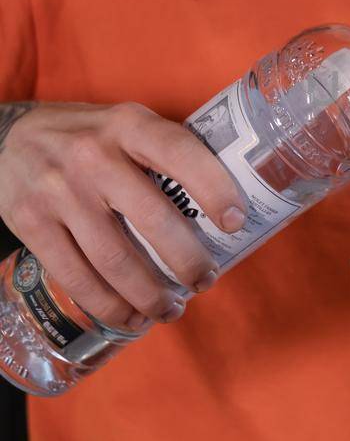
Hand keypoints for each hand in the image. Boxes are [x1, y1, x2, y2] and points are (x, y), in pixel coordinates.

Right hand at [0, 101, 247, 331]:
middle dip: (188, 261)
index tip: (236, 222)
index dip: (214, 188)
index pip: (180, 152)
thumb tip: (222, 206)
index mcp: (127, 124)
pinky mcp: (31, 225)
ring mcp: (59, 192)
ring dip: (151, 296)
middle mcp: (92, 156)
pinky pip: (77, 277)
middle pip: (152, 220)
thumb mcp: (124, 124)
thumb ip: (163, 153)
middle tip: (205, 281)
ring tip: (171, 310)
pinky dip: (109, 306)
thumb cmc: (86, 137)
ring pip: (116, 260)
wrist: (6, 139)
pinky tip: (130, 317)